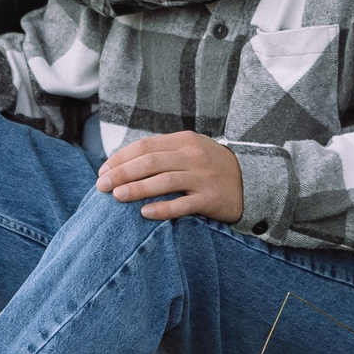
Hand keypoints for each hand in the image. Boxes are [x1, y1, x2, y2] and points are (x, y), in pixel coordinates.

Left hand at [95, 130, 244, 221]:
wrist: (251, 181)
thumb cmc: (210, 166)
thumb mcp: (190, 149)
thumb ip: (162, 152)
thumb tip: (122, 162)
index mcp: (184, 140)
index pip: (144, 146)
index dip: (120, 158)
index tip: (103, 171)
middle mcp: (193, 156)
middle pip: (150, 162)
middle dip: (122, 173)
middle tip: (101, 186)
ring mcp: (203, 177)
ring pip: (164, 181)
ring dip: (137, 189)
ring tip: (117, 196)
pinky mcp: (211, 199)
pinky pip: (183, 205)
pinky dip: (163, 209)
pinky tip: (145, 213)